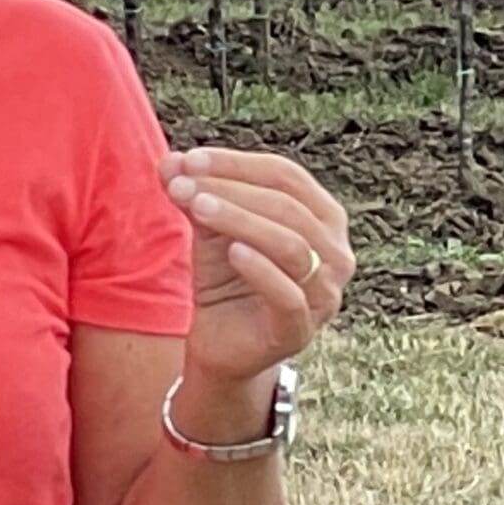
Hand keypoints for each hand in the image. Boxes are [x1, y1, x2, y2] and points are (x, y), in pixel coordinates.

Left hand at [160, 146, 352, 390]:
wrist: (221, 344)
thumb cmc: (227, 277)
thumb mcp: (210, 228)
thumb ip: (196, 193)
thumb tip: (168, 162)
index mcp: (324, 218)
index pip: (286, 176)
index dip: (237, 164)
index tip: (189, 160)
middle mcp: (336, 254)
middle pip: (288, 206)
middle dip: (232, 189)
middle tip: (182, 184)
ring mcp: (324, 295)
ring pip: (291, 245)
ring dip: (240, 220)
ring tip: (197, 207)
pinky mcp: (301, 330)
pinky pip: (289, 295)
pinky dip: (261, 269)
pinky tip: (232, 251)